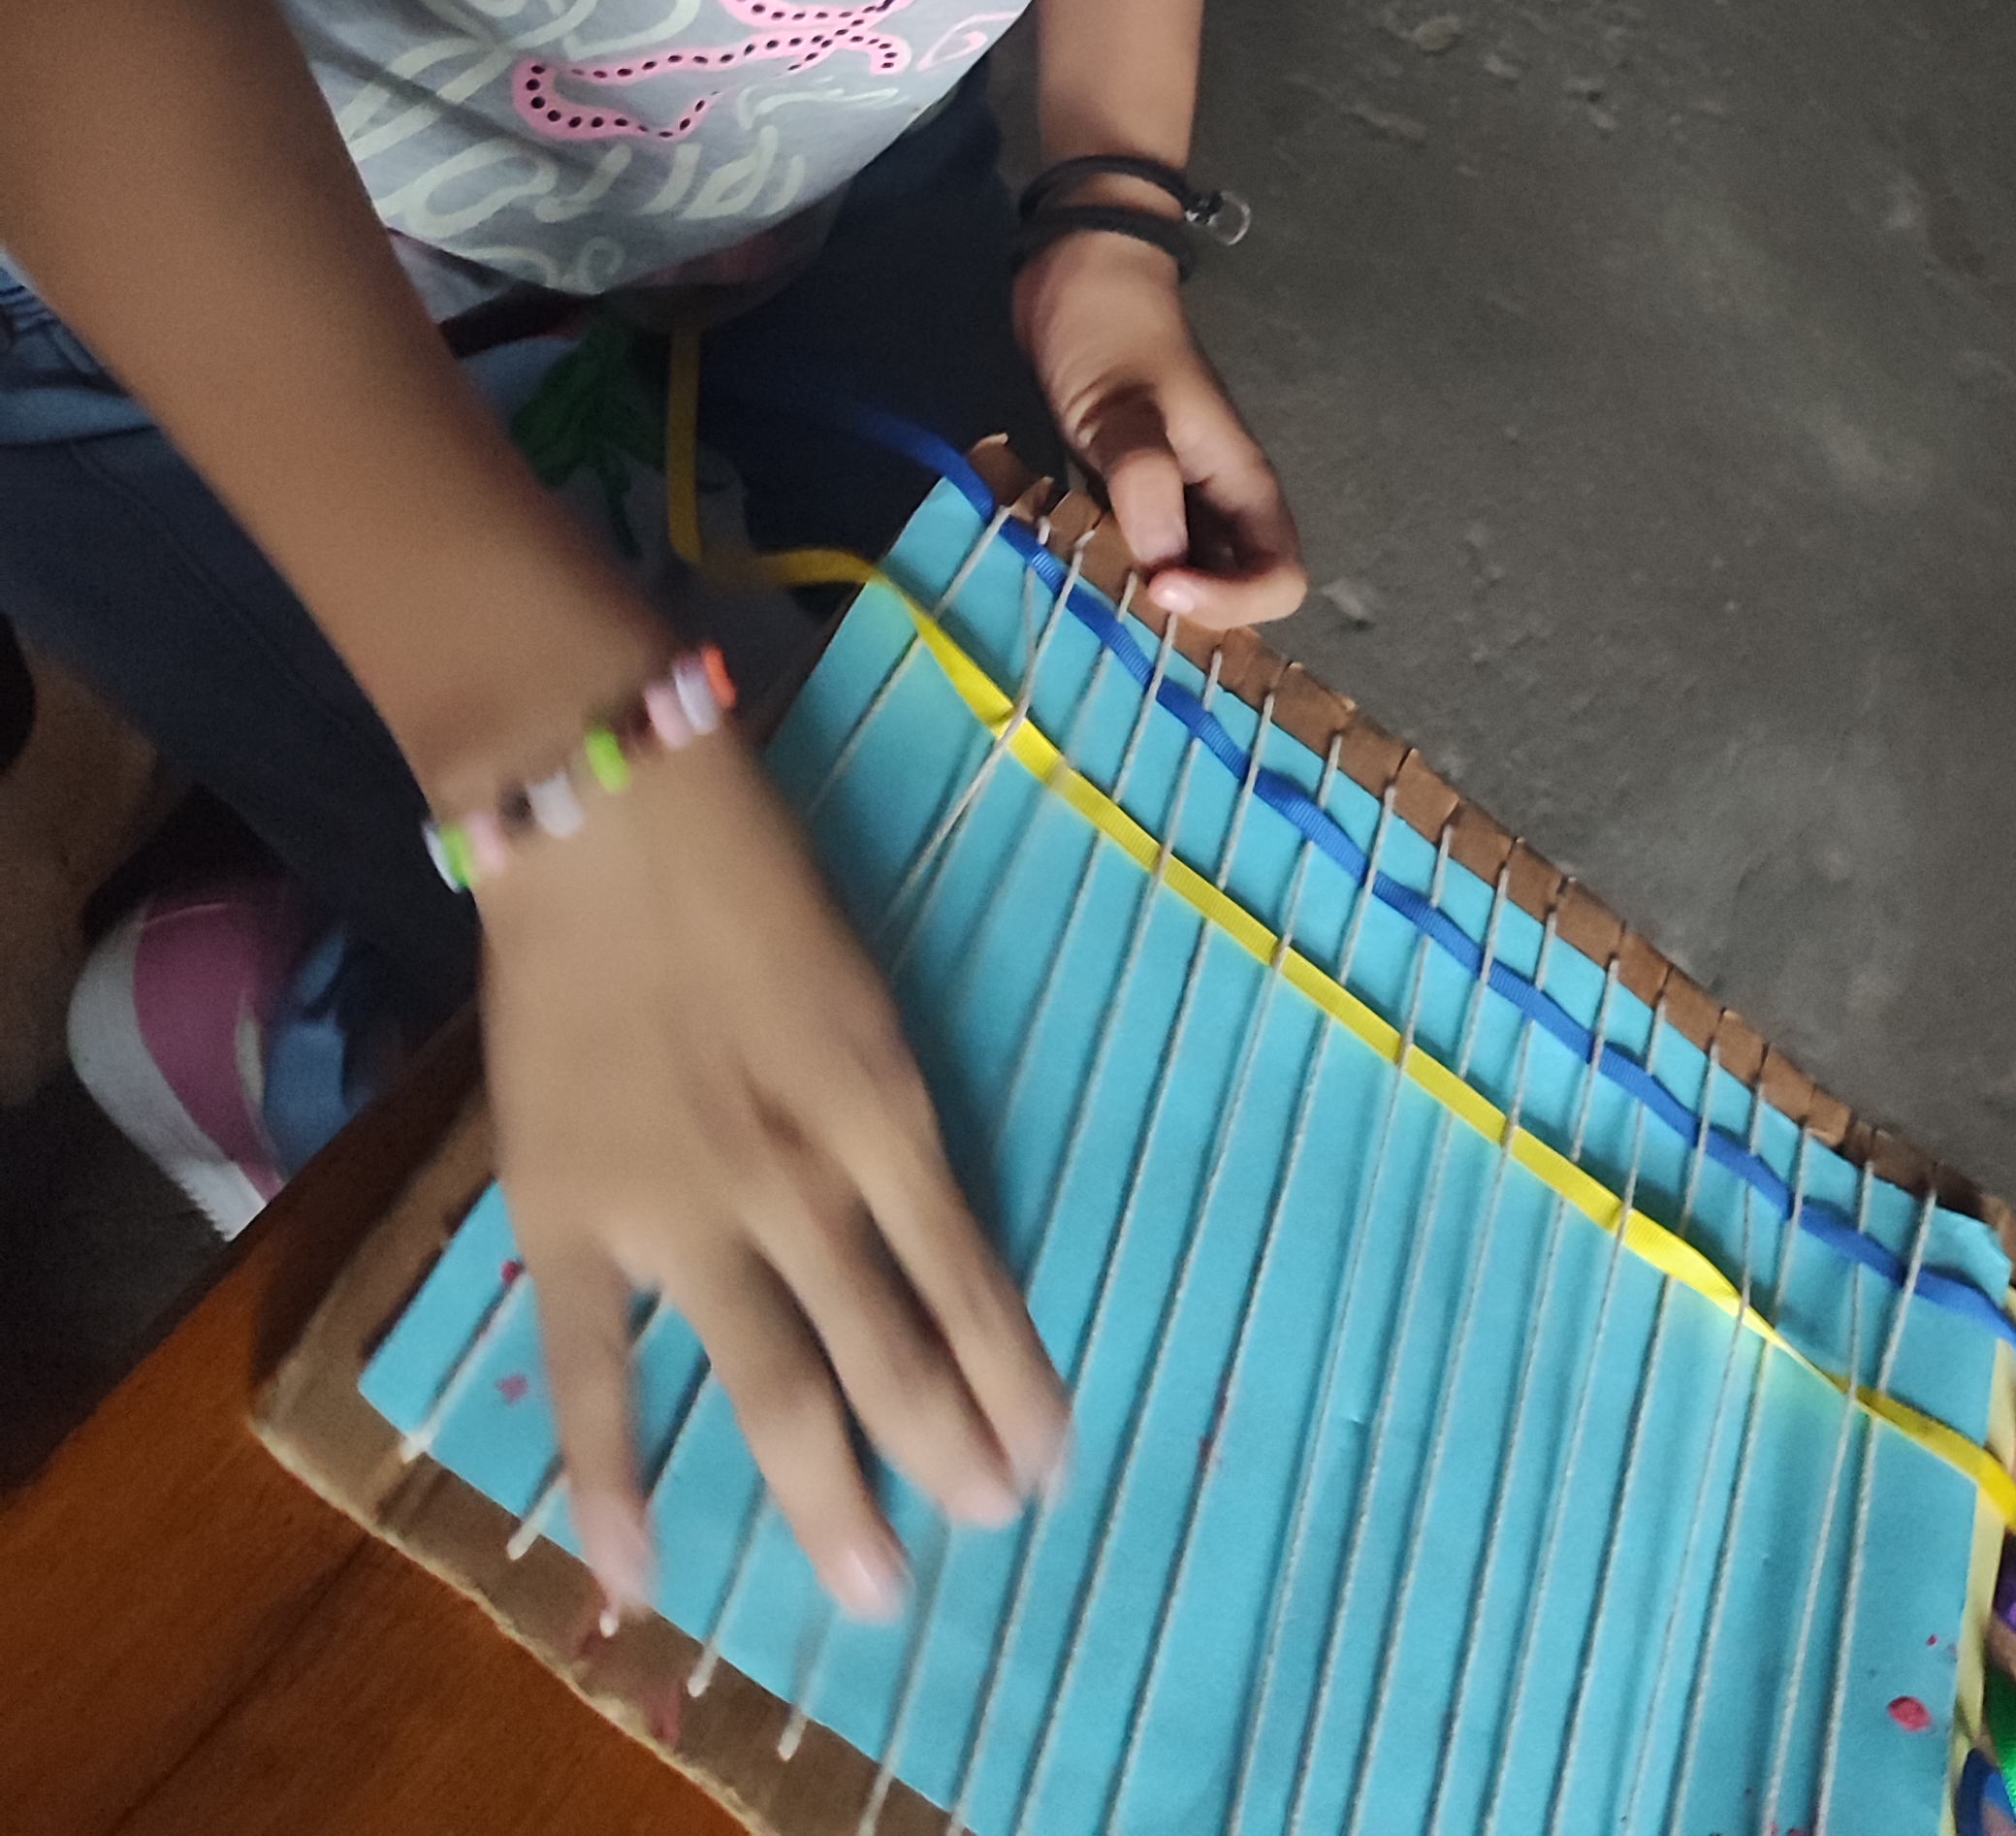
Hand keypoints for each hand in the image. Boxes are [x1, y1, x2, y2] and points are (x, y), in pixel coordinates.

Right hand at [480, 724, 1069, 1618]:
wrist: (610, 823)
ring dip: (831, 1494)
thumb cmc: (754, 890)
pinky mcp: (570, 1217)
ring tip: (874, 1588)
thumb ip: (886, 1125)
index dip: (1014, 1384)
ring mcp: (682, 1210)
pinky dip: (611, 1478)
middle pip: (892, 1354)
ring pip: (774, 1383)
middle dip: (950, 1457)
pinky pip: (594, 1371)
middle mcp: (800, 1179)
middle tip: (987, 1531)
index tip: (1048, 1465)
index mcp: (883, 1114)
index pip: (969, 1282)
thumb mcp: (863, 1003)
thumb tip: (924, 1239)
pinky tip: (635, 1569)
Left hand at [1012, 230, 1306, 626]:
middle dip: (1193, 617)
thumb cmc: (1110, 329)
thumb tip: (1163, 566)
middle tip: (1124, 610)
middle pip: (1240, 588)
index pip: (1281, 575)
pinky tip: (1076, 570)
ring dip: (1152, 600)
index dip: (1233, 600)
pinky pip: (1144, 550)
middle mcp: (1218, 497)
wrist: (1078, 271)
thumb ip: (1148, 479)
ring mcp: (1176, 494)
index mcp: (1239, 478)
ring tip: (1096, 601)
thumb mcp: (1125, 404)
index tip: (1162, 585)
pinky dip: (1118, 570)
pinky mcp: (1133, 489)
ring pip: (1191, 574)